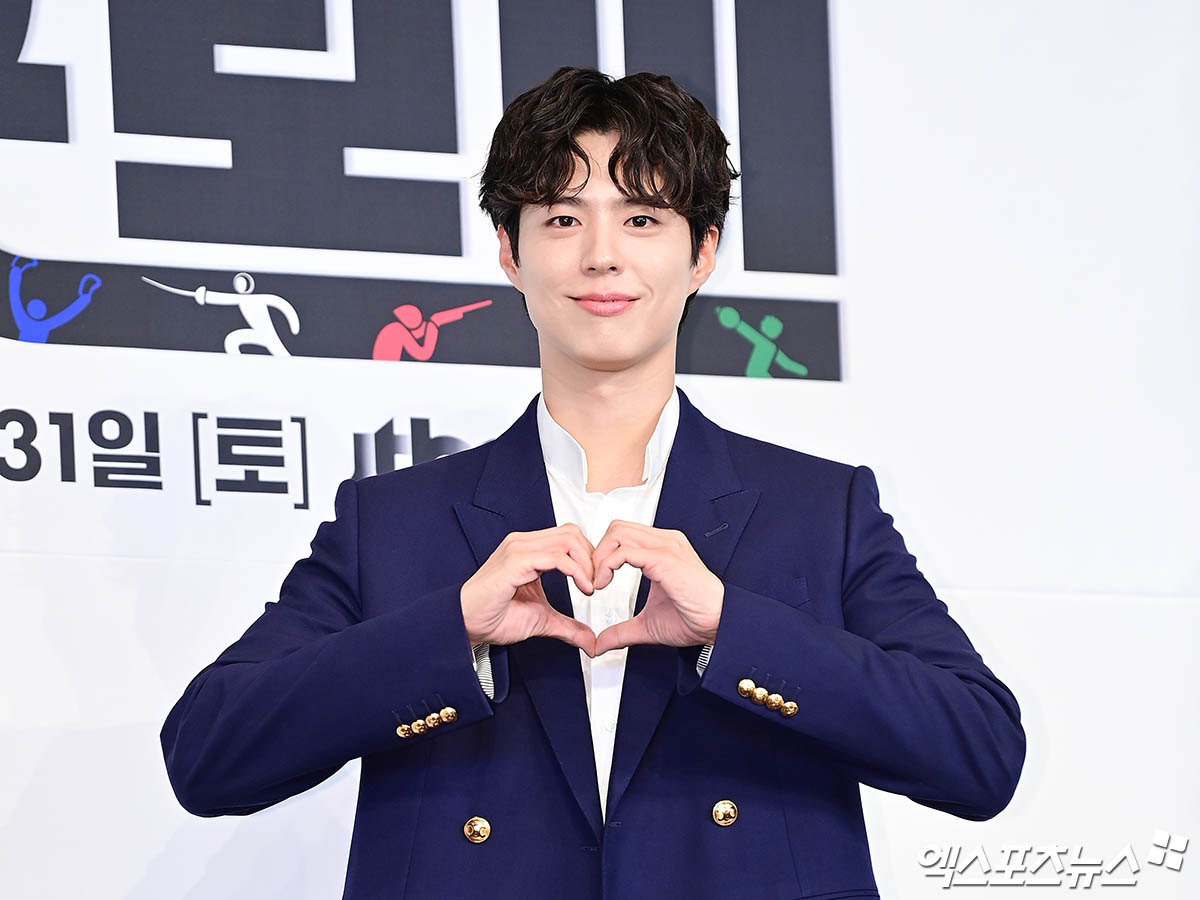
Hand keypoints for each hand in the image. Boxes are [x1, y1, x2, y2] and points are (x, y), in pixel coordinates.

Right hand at [460, 523, 597, 655]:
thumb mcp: (542, 620)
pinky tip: (582, 588)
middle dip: (592, 557)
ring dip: (587, 563)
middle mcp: (524, 544)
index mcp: (529, 550)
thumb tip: (590, 640)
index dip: (589, 556)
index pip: (569, 537)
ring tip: (590, 586)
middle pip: (573, 533)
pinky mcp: (515, 562)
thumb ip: (568, 626)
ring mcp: (518, 549)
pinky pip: (556, 557)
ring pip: (568, 540)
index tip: (596, 581)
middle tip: (598, 583)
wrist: (465, 624)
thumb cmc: (493, 616)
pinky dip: (576, 571)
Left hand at [591, 521, 723, 654]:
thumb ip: (621, 631)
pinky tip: (603, 584)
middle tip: (592, 579)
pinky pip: (625, 551)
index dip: (603, 555)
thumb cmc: (694, 619)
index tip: (595, 580)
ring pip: (617, 533)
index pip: (622, 535)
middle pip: (616, 528)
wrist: (718, 624)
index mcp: (661, 551)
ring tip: (596, 582)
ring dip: (599, 557)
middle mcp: (663, 542)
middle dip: (597, 552)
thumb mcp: (647, 625)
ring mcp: (665, 547)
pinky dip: (606, 565)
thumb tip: (600, 643)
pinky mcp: (664, 559)